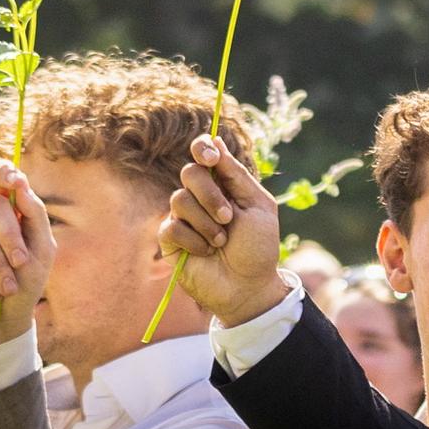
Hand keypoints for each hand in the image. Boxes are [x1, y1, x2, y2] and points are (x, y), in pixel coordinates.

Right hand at [0, 162, 53, 347]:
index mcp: (11, 210)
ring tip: (7, 288)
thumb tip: (21, 185)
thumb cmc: (26, 283)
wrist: (4, 318)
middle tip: (21, 262)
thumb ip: (34, 215)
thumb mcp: (43, 250)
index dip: (4, 171)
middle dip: (10, 235)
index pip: (1, 176)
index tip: (15, 180)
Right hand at [160, 137, 294, 327]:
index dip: (203, 148)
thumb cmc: (258, 247)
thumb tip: (216, 141)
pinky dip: (194, 241)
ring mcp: (183, 216)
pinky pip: (172, 227)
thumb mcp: (258, 207)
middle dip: (210, 194)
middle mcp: (200, 196)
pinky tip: (206, 252)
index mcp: (224, 184)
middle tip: (228, 217)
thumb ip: (236, 175)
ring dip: (206, 223)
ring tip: (221, 241)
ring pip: (180, 199)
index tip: (210, 156)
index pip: (203, 153)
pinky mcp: (170, 239)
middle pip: (190, 173)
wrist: (248, 286)